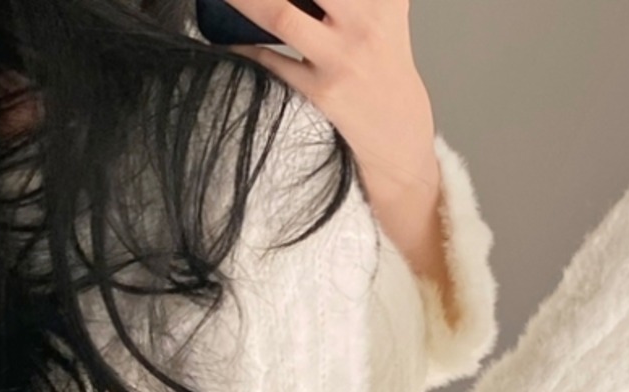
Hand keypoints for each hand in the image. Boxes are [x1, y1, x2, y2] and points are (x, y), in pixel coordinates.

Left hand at [224, 0, 438, 196]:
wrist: (402, 141)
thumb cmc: (386, 72)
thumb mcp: (388, 13)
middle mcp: (366, 19)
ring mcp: (343, 57)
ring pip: (279, 13)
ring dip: (242, 0)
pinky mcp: (323, 93)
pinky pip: (271, 62)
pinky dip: (244, 47)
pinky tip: (226, 36)